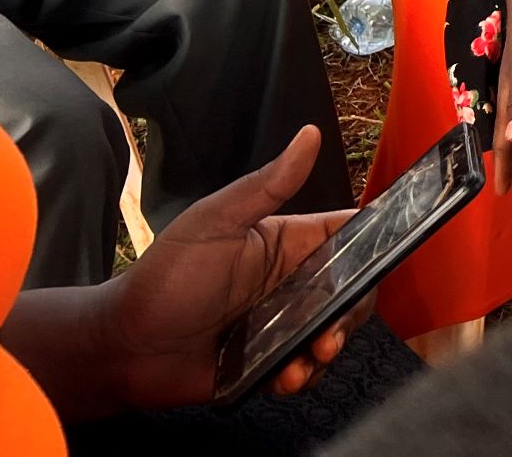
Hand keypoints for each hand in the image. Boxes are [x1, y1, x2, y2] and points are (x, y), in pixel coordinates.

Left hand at [96, 126, 359, 411]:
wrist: (121, 347)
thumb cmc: (166, 278)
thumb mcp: (215, 223)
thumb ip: (267, 185)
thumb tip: (310, 134)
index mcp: (287, 244)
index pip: (348, 234)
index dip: (376, 241)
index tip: (390, 254)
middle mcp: (292, 283)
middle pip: (351, 290)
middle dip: (352, 313)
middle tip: (332, 333)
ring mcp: (281, 325)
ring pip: (331, 332)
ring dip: (329, 348)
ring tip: (309, 361)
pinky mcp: (268, 363)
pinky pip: (303, 369)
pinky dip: (304, 376)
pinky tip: (286, 378)